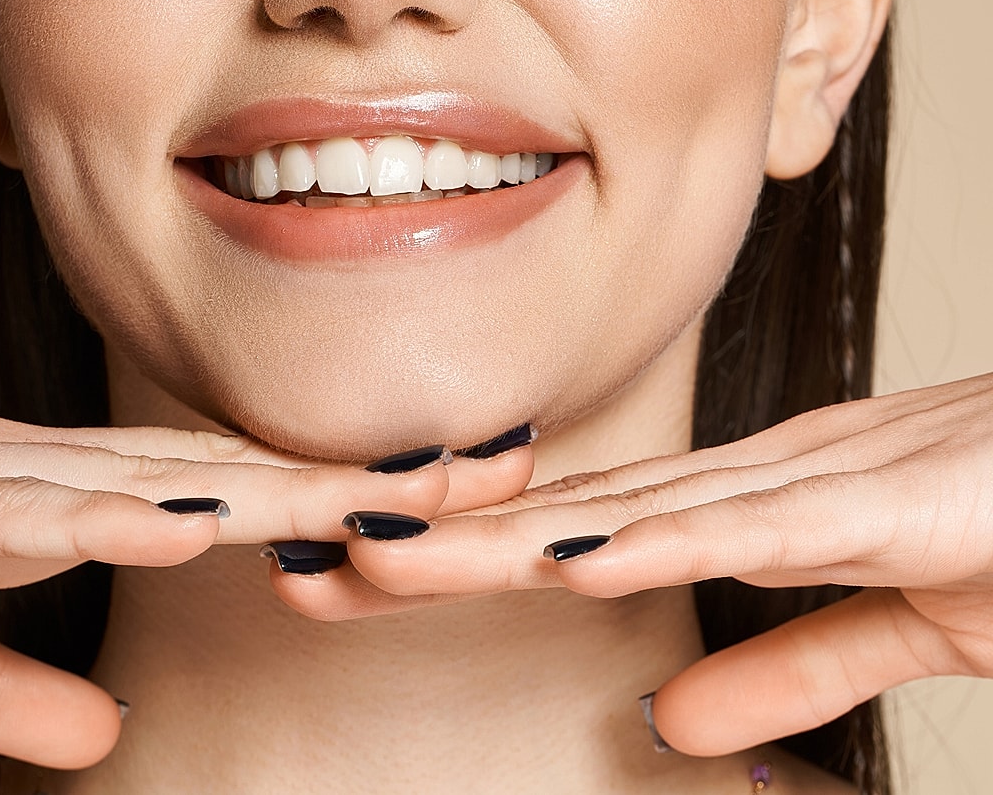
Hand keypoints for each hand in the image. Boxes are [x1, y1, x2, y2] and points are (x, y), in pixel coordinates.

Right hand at [0, 371, 531, 767]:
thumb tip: (98, 729)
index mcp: (30, 498)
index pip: (203, 490)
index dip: (320, 495)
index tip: (431, 499)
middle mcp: (17, 473)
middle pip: (211, 472)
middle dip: (350, 477)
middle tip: (489, 467)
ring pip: (139, 480)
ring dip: (272, 488)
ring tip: (393, 491)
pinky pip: (1, 515)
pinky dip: (98, 516)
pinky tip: (189, 519)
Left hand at [275, 375, 992, 756]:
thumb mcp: (888, 622)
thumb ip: (789, 668)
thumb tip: (672, 719)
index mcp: (750, 503)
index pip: (583, 527)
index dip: (468, 549)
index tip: (362, 569)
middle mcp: (755, 479)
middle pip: (572, 514)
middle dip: (439, 541)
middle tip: (310, 557)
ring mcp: (815, 484)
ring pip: (630, 514)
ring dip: (502, 538)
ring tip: (382, 553)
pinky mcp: (887, 506)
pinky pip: (756, 532)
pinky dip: (659, 544)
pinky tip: (569, 557)